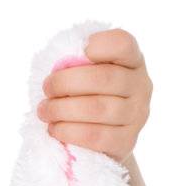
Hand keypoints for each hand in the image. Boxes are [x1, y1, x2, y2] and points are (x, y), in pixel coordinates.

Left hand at [35, 27, 151, 162]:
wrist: (104, 137)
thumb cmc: (90, 95)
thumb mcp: (90, 72)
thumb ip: (81, 62)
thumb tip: (60, 65)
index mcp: (132, 60)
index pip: (123, 44)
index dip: (99, 44)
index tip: (79, 53)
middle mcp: (141, 86)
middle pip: (103, 78)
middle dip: (65, 82)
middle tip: (46, 88)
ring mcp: (137, 115)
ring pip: (97, 109)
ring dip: (62, 109)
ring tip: (44, 111)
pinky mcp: (126, 141)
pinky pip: (95, 136)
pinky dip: (69, 132)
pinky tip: (55, 128)